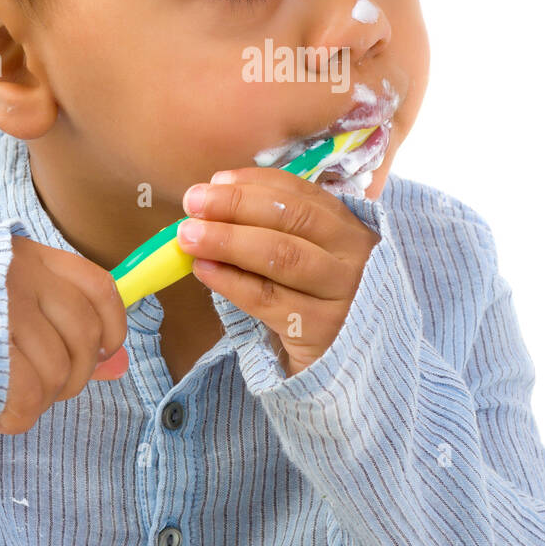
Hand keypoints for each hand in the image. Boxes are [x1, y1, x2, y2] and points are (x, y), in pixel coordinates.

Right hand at [0, 236, 129, 434]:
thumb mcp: (3, 310)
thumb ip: (60, 329)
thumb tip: (116, 363)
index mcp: (24, 256)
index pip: (97, 284)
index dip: (112, 325)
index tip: (104, 352)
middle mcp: (16, 274)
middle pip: (84, 332)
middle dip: (74, 376)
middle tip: (44, 390)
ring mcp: (0, 309)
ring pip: (58, 370)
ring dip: (38, 401)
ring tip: (2, 399)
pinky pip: (30, 397)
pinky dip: (17, 418)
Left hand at [176, 168, 380, 376]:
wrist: (344, 363)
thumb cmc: (316, 302)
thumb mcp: (312, 258)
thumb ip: (276, 229)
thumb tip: (213, 200)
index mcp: (351, 227)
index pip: (302, 194)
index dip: (255, 184)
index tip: (214, 181)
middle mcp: (355, 255)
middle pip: (293, 218)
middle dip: (236, 205)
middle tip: (193, 203)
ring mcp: (344, 292)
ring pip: (282, 256)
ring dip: (229, 240)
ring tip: (189, 237)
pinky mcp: (323, 329)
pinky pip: (268, 298)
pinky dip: (231, 281)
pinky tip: (204, 270)